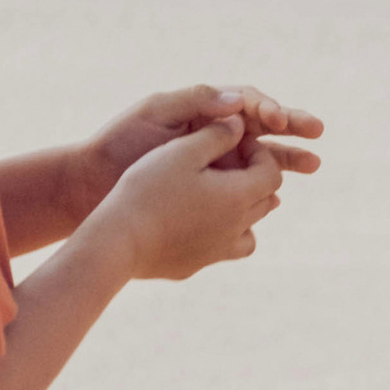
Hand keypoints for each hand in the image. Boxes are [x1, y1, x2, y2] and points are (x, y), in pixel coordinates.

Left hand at [80, 81, 323, 215]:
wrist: (95, 184)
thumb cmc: (121, 142)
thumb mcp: (154, 112)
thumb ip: (195, 101)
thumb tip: (238, 101)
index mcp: (207, 109)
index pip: (249, 102)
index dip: (268, 107)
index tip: (276, 119)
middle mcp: (219, 133)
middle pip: (266, 126)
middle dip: (293, 127)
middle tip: (316, 131)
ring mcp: (219, 163)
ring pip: (264, 158)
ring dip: (289, 159)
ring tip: (313, 164)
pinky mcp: (214, 191)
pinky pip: (247, 189)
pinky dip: (264, 191)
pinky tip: (277, 198)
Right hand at [90, 120, 289, 284]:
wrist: (118, 241)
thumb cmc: (149, 189)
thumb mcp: (182, 151)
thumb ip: (216, 135)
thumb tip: (240, 124)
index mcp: (239, 195)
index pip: (272, 171)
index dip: (258, 152)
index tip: (233, 141)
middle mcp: (237, 227)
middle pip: (264, 199)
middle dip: (252, 176)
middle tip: (224, 161)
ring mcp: (218, 251)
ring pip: (249, 230)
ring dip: (242, 210)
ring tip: (217, 195)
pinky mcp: (196, 265)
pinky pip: (223, 249)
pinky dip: (222, 235)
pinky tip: (198, 222)